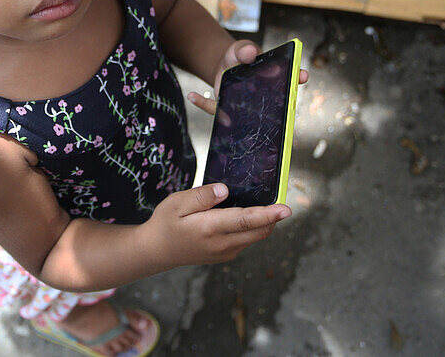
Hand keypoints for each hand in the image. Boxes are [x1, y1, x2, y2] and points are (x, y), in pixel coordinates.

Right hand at [140, 183, 289, 267]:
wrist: (158, 251)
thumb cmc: (166, 223)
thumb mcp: (176, 203)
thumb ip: (201, 196)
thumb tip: (224, 190)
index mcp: (209, 229)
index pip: (245, 221)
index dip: (268, 214)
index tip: (286, 209)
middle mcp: (222, 244)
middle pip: (259, 231)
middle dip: (273, 217)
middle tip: (281, 199)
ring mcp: (226, 252)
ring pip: (255, 236)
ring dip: (263, 222)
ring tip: (261, 203)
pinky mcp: (227, 254)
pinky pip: (247, 239)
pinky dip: (252, 227)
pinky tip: (243, 215)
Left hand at [186, 40, 308, 115]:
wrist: (223, 66)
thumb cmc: (238, 57)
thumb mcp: (240, 49)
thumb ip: (244, 49)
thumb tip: (249, 53)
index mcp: (274, 78)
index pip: (291, 80)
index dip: (297, 77)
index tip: (302, 74)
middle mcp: (265, 96)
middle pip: (273, 103)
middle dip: (274, 106)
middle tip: (268, 104)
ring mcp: (248, 106)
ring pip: (245, 114)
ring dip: (234, 113)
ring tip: (222, 107)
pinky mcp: (230, 110)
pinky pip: (218, 110)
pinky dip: (204, 104)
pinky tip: (191, 95)